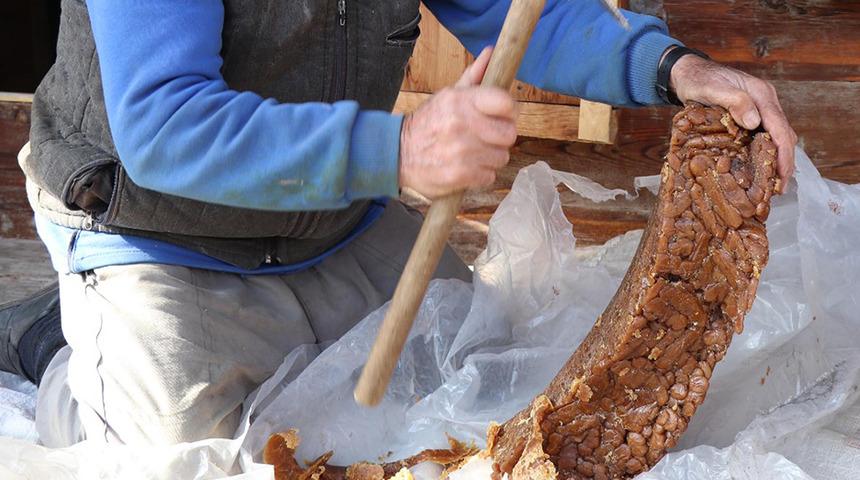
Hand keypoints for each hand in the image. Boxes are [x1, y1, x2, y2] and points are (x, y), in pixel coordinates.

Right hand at [399, 47, 517, 198]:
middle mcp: (461, 124)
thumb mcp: (447, 97)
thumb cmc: (427, 124)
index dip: (510, 110)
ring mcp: (461, 151)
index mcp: (460, 101)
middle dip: (501, 137)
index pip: (505, 102)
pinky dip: (480, 175)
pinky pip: (489, 176)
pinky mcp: (459, 175)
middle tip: (487, 138)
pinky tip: (466, 167)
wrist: (397, 153)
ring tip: (473, 153)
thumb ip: (473, 77)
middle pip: (509, 134)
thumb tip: (491, 52)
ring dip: (490, 158)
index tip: (504, 115)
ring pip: (501, 157)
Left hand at [669, 53, 796, 190]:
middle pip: (783, 134)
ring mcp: (758, 109)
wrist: (687, 73)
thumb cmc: (698, 79)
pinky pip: (762, 136)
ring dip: (775, 160)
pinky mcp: (749, 116)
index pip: (780, 127)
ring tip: (772, 185)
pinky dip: (764, 154)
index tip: (783, 174)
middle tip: (779, 188)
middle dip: (784, 161)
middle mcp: (764, 102)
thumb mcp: (712, 88)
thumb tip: (755, 122)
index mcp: (761, 94)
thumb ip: (734, 101)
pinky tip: (758, 170)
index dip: (784, 153)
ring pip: (775, 137)